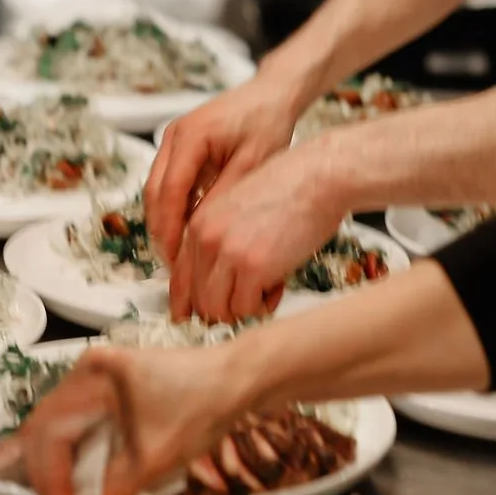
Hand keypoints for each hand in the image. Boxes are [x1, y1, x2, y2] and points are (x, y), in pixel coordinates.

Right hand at [20, 345, 253, 494]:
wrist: (238, 380)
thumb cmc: (201, 410)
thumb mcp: (155, 459)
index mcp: (92, 377)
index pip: (51, 433)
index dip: (51, 480)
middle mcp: (83, 371)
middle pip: (43, 427)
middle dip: (46, 474)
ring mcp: (92, 376)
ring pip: (54, 425)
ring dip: (56, 465)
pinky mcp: (103, 387)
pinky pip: (73, 422)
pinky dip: (72, 453)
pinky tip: (79, 478)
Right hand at [143, 75, 302, 269]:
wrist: (272, 93)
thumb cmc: (268, 122)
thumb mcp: (252, 163)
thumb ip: (225, 196)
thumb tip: (203, 234)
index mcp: (189, 136)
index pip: (170, 191)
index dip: (170, 228)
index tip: (176, 258)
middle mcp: (173, 136)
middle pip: (154, 193)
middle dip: (161, 230)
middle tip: (174, 263)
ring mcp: (172, 140)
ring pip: (157, 190)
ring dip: (165, 221)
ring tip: (180, 253)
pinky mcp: (180, 147)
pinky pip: (169, 182)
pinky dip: (175, 208)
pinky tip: (187, 230)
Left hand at [169, 145, 347, 323]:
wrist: (316, 178)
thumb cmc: (289, 191)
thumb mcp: (238, 211)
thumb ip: (221, 241)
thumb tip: (218, 282)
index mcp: (200, 224)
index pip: (179, 276)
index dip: (184, 302)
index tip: (188, 316)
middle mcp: (206, 239)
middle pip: (198, 299)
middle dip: (223, 308)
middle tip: (247, 301)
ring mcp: (227, 253)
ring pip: (219, 309)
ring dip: (243, 308)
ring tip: (265, 290)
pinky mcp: (253, 266)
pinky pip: (247, 308)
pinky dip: (264, 305)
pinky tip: (278, 285)